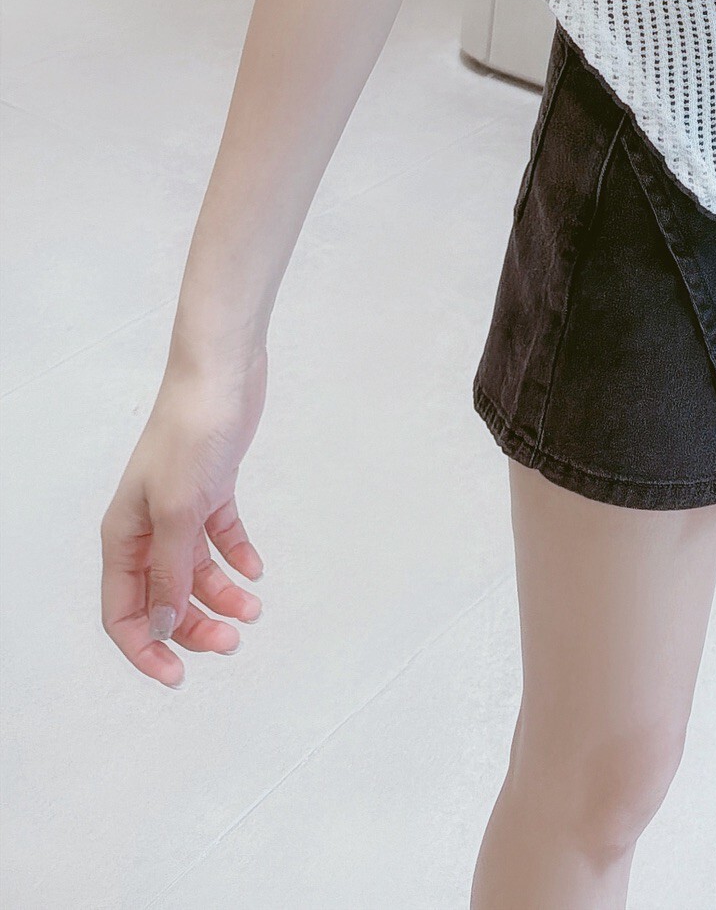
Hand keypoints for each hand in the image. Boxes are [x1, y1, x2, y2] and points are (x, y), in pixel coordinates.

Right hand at [100, 348, 268, 686]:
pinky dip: (236, 557)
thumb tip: (165, 625)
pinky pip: (220, 539)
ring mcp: (179, 509)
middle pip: (163, 598)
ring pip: (194, 573)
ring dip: (221, 595)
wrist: (222, 376)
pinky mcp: (211, 490)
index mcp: (123, 536)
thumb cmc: (190, 434)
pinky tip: (256, 570)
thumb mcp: (178, 512)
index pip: (123, 612)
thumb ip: (169, 573)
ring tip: (254, 609)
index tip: (178, 676)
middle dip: (194, 626)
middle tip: (233, 642)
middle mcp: (146, 527)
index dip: (147, 648)